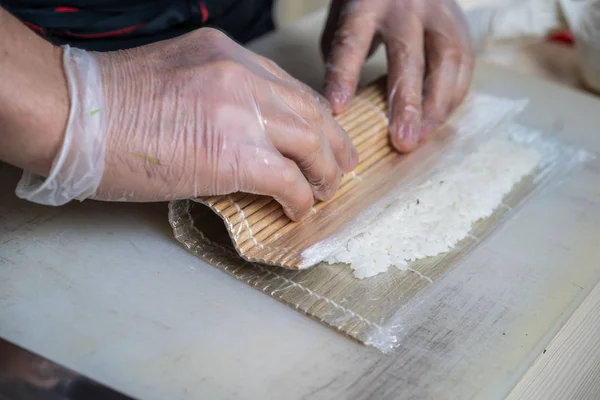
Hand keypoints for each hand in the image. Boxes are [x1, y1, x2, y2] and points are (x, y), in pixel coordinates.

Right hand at [17, 28, 357, 220]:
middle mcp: (241, 74)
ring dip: (323, 172)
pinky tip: (297, 209)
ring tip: (324, 192)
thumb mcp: (175, 80)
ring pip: (311, 142)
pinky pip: (287, 179)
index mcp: (226, 54)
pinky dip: (298, 198)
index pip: (288, 86)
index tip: (321, 136)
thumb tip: (240, 134)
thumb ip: (216, 97)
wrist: (72, 114)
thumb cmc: (108, 104)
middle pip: (310, 110)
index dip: (313, 116)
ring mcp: (240, 111)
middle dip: (333, 143)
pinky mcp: (234, 154)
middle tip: (341, 166)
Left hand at [321, 0, 473, 151]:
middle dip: (406, 103)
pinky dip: (452, 98)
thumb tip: (345, 108)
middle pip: (408, 57)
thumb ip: (342, 58)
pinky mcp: (460, 26)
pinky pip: (463, 66)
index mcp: (366, 5)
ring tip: (421, 137)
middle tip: (402, 141)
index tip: (338, 108)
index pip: (353, 42)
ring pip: (446, 63)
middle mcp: (405, 7)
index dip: (345, 76)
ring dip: (436, 107)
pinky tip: (437, 121)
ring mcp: (438, 15)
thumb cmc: (367, 6)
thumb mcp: (343, 20)